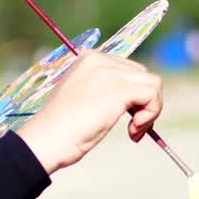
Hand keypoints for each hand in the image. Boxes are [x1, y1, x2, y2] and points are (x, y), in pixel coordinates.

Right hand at [16, 50, 163, 174]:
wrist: (46, 140)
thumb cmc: (60, 128)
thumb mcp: (83, 98)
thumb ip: (104, 89)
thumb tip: (138, 98)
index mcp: (87, 58)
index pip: (127, 69)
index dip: (133, 95)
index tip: (125, 118)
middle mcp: (99, 59)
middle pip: (143, 75)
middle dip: (144, 102)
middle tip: (132, 128)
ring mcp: (109, 72)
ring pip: (153, 84)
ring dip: (150, 111)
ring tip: (134, 130)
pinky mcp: (117, 89)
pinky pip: (152, 95)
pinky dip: (151, 115)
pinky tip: (133, 130)